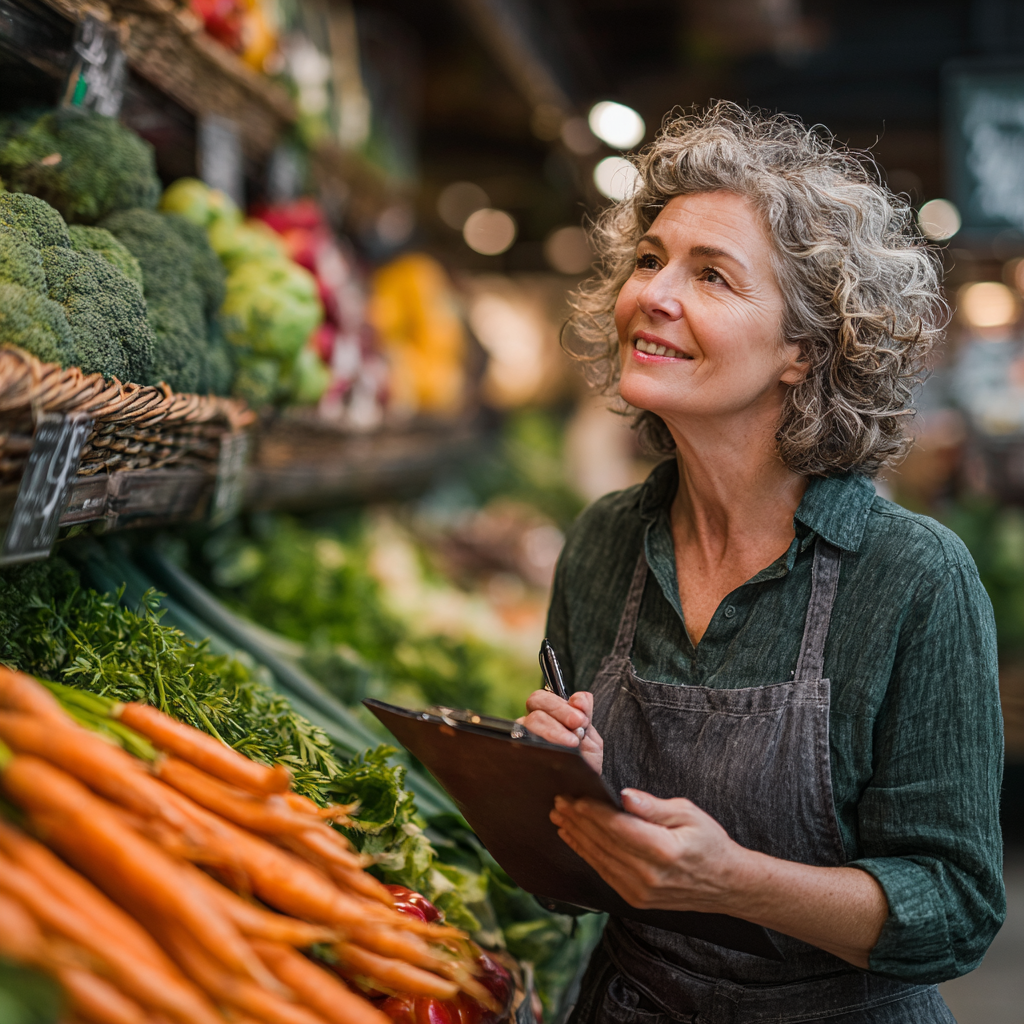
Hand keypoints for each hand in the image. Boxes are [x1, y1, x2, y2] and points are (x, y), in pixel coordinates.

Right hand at [517, 690, 602, 773]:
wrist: (580, 789)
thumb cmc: (584, 761)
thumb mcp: (590, 737)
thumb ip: (585, 714)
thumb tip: (579, 697)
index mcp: (549, 714)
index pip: (545, 696)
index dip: (563, 703)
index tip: (582, 718)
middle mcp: (532, 723)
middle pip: (535, 702)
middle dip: (560, 712)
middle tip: (579, 727)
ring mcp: (523, 738)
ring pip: (529, 721)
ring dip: (554, 731)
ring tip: (573, 744)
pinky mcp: (519, 756)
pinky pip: (521, 744)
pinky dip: (540, 746)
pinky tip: (555, 754)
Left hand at [549, 789, 743, 911]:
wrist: (726, 884)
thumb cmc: (709, 843)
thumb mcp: (689, 814)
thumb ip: (654, 807)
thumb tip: (625, 796)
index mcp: (663, 851)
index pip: (618, 827)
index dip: (592, 812)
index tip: (574, 797)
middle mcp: (648, 875)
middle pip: (603, 843)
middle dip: (578, 821)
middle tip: (559, 802)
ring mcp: (640, 891)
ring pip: (599, 859)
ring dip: (577, 837)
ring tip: (560, 818)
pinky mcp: (635, 899)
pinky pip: (604, 873)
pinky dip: (587, 855)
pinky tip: (575, 839)